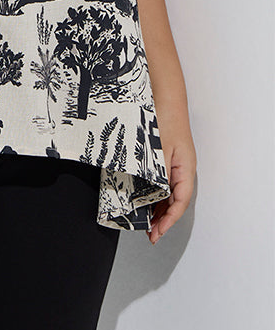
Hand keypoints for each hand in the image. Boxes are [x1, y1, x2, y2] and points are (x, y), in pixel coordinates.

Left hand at [147, 101, 196, 244]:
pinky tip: (144, 199)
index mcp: (185, 169)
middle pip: (175, 201)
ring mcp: (175, 164)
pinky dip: (155, 194)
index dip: (169, 220)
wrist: (165, 96)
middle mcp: (182, 169)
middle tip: (150, 233)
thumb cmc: (165, 119)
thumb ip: (157, 173)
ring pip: (169, 193)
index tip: (158, 232)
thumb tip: (154, 195)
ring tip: (146, 222)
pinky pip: (162, 182)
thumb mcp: (159, 150)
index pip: (180, 202)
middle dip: (163, 219)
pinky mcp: (166, 158)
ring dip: (159, 208)